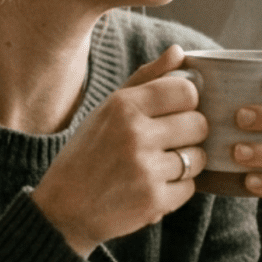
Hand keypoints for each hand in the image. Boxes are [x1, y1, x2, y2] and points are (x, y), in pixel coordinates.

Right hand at [31, 44, 207, 257]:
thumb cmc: (87, 154)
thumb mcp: (107, 110)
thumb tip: (179, 51)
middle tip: (166, 142)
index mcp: (123, 105)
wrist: (63, 209)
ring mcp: (145, 169)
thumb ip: (145, 79)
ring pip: (198, 157)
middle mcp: (135, 134)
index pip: (186, 91)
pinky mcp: (154, 201)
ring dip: (185, 163)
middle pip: (199, 124)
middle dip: (189, 134)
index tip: (173, 112)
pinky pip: (190, 188)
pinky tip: (151, 187)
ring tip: (156, 166)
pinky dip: (176, 189)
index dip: (186, 103)